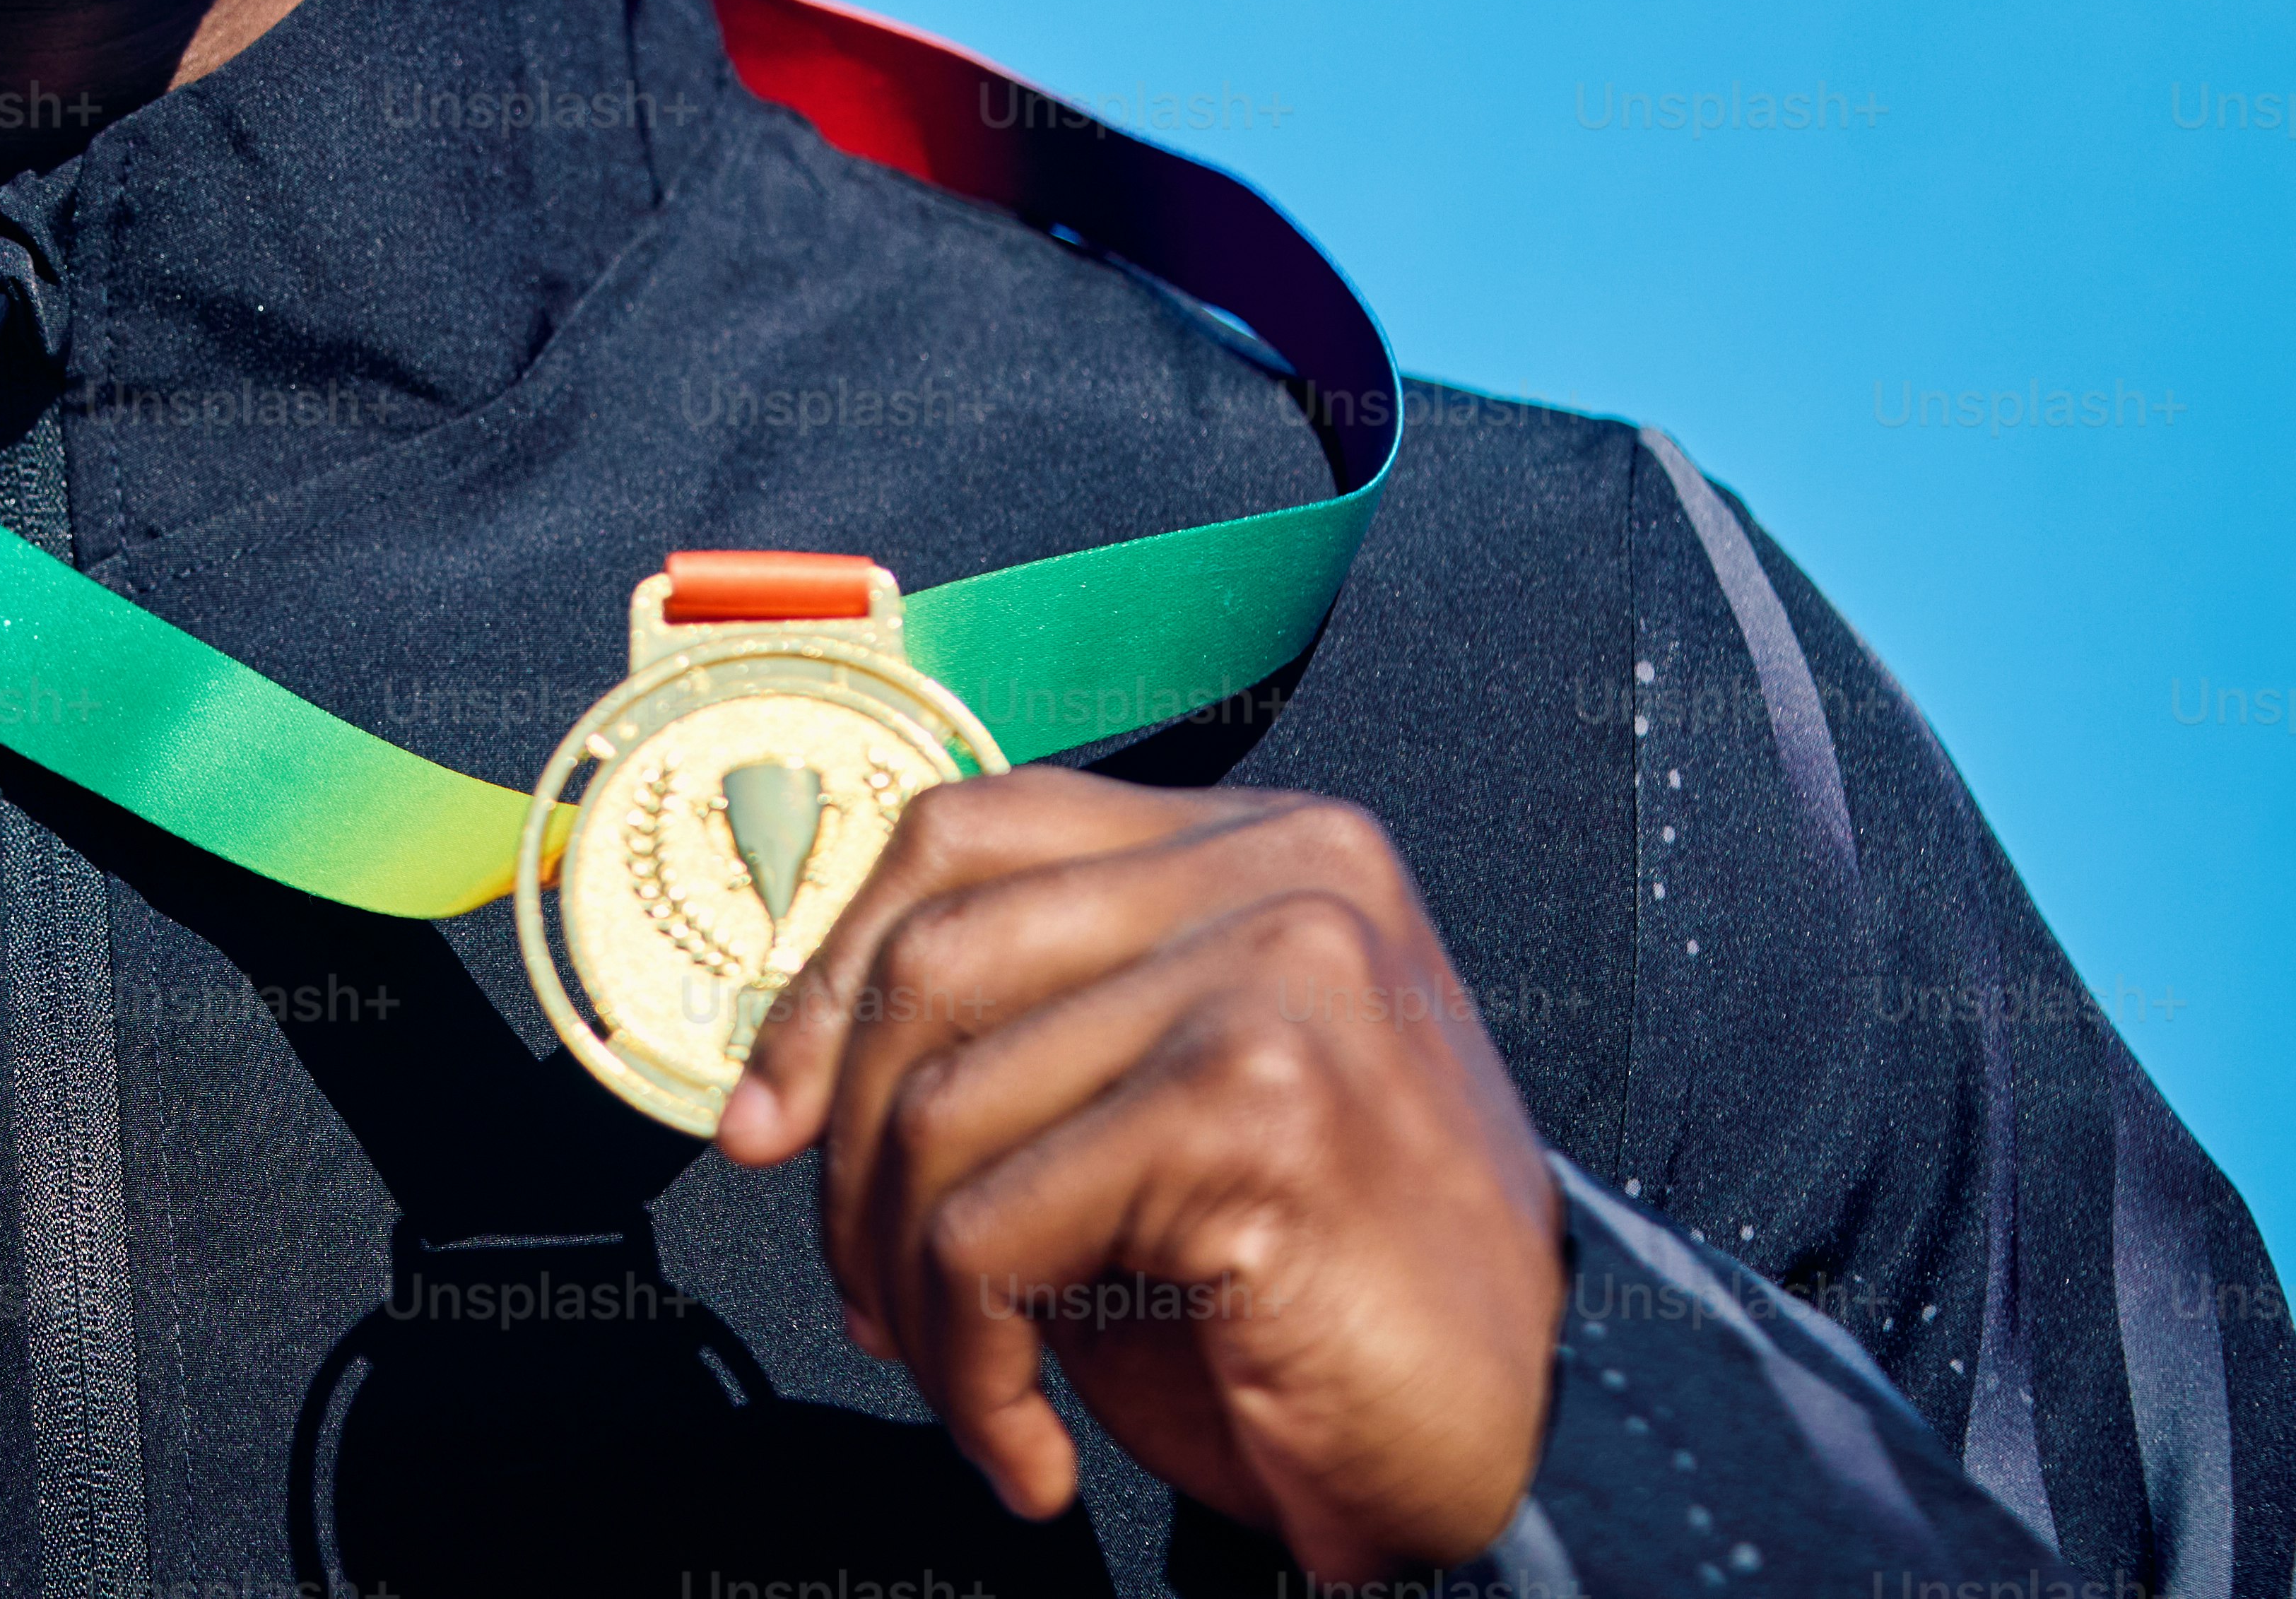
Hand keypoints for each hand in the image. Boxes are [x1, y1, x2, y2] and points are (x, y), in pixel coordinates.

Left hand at [713, 769, 1562, 1581]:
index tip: (765, 1118)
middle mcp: (1283, 875)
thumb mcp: (1160, 1116)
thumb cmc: (1334, 1307)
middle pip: (930, 961)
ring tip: (967, 1392)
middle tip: (873, 1303)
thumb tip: (787, 1078)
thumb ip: (1028, 1039)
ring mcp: (1279, 976)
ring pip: (941, 1107)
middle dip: (847, 1157)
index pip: (964, 836)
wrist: (1530, 1459)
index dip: (830, 979)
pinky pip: (993, 1235)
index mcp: (1261, 845)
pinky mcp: (1258, 1108)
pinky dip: (967, 1365)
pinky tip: (1023, 1443)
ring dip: (908, 1288)